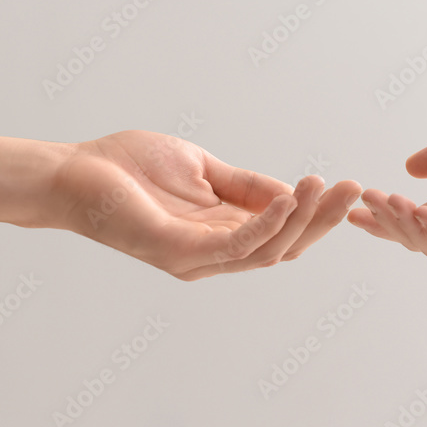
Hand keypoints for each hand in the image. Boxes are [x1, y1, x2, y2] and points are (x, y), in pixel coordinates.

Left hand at [53, 130, 360, 279]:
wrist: (72, 171)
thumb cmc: (128, 168)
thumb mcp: (202, 169)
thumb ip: (245, 184)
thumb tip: (292, 191)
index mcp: (222, 233)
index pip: (283, 233)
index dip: (318, 214)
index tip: (346, 186)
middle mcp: (215, 254)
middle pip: (286, 247)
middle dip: (324, 220)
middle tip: (354, 189)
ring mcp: (197, 258)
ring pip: (268, 250)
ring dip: (302, 218)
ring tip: (323, 187)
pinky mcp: (178, 252)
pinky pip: (235, 246)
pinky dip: (266, 224)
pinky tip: (288, 196)